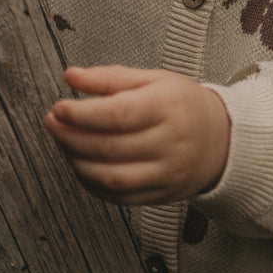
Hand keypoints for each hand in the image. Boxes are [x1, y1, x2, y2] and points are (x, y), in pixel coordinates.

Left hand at [44, 64, 229, 205]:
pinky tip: (80, 165)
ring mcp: (165, 174)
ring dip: (76, 162)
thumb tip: (71, 75)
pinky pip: (117, 197)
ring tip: (63, 143)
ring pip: (110, 178)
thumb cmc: (183, 104)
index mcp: (168, 107)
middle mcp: (169, 144)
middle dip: (71, 137)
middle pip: (109, 148)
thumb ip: (110, 77)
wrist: (220, 140)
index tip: (58, 108)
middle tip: (52, 123)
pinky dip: (91, 184)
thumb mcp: (153, 78)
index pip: (119, 114)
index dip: (82, 114)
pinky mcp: (160, 196)